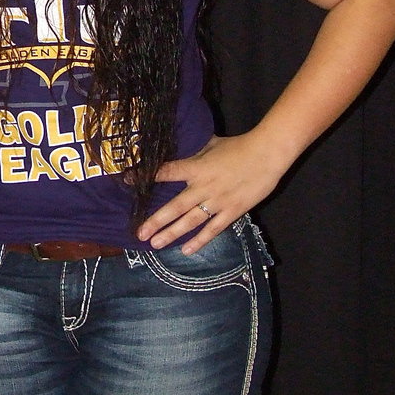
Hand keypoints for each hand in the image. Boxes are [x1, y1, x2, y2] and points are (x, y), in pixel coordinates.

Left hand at [136, 132, 285, 253]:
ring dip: (172, 233)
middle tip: (139, 233)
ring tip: (155, 244)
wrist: (267, 155)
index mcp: (196, 167)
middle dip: (156, 220)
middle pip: (175, 206)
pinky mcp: (232, 212)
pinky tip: (186, 250)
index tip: (127, 180)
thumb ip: (193, 151)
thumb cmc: (237, 146)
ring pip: (190, 221)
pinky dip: (200, 240)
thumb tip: (177, 146)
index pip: (166, 172)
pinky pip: (213, 229)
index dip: (146, 176)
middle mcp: (203, 187)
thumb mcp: (210, 144)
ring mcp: (217, 202)